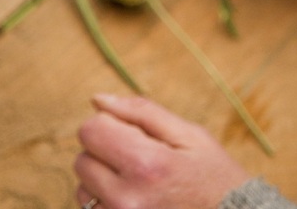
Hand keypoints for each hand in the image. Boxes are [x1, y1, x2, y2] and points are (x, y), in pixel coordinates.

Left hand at [74, 94, 248, 208]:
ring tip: (139, 184)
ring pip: (83, 189)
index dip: (109, 125)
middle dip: (104, 152)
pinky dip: (106, 203)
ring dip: (102, 181)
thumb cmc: (214, 178)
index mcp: (145, 164)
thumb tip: (97, 99)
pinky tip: (135, 201)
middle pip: (82, 160)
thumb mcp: (189, 135)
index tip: (133, 134)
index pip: (90, 131)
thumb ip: (140, 111)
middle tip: (139, 158)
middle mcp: (127, 200)